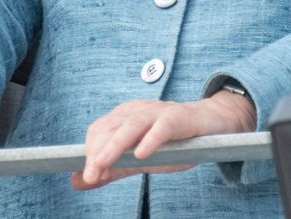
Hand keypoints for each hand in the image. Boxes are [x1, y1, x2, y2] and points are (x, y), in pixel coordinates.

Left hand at [73, 92, 255, 190]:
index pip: (98, 130)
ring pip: (131, 125)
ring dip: (115, 145)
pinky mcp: (178, 117)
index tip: (86, 176)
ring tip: (103, 163)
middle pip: (110, 127)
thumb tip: (76, 181)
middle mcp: (136, 110)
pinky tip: (142, 155)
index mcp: (124, 116)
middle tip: (91, 175)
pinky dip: (150, 140)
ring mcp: (157, 111)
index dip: (89, 152)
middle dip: (98, 152)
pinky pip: (162, 127)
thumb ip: (111, 169)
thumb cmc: (174, 142)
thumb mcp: (141, 159)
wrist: (213, 125)